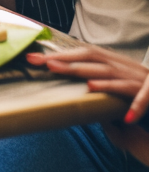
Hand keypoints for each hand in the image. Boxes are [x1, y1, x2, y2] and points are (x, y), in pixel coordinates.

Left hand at [26, 44, 148, 122]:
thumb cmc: (143, 93)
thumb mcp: (118, 89)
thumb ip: (99, 92)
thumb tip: (77, 95)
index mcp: (114, 63)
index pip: (82, 54)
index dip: (59, 55)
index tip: (33, 58)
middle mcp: (125, 67)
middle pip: (91, 59)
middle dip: (65, 60)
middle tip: (40, 63)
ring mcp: (140, 79)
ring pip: (114, 75)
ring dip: (93, 76)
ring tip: (73, 77)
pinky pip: (145, 99)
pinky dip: (136, 107)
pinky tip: (125, 117)